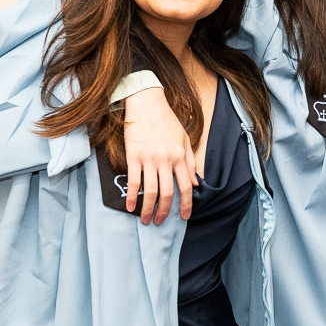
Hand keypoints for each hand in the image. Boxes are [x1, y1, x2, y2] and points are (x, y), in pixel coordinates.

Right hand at [123, 87, 196, 224]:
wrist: (146, 104)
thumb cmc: (166, 121)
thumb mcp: (184, 139)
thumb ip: (190, 162)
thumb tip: (195, 183)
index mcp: (180, 157)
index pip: (186, 187)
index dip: (186, 204)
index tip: (185, 216)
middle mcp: (166, 160)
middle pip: (168, 193)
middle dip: (166, 211)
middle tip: (161, 222)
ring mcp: (149, 159)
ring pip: (151, 191)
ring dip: (148, 209)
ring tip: (146, 219)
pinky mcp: (133, 157)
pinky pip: (134, 182)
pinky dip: (132, 197)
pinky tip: (130, 207)